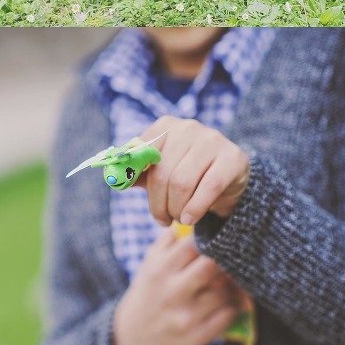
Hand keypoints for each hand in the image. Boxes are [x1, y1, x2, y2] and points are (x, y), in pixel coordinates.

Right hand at [113, 229, 239, 344]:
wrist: (134, 335)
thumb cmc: (151, 288)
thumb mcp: (152, 261)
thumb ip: (171, 238)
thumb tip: (196, 213)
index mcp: (161, 269)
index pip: (194, 245)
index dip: (213, 238)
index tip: (223, 235)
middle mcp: (171, 293)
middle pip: (210, 267)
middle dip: (224, 260)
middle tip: (232, 257)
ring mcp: (184, 318)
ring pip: (223, 293)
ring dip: (233, 284)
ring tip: (233, 278)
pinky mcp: (196, 337)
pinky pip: (227, 317)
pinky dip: (235, 306)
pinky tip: (234, 300)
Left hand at [135, 116, 249, 225]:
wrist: (228, 180)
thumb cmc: (186, 174)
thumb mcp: (159, 172)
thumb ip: (135, 172)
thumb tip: (112, 177)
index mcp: (167, 126)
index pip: (142, 155)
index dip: (140, 181)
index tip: (146, 197)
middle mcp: (190, 127)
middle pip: (163, 174)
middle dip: (159, 204)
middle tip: (163, 218)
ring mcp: (214, 140)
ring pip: (183, 183)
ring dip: (177, 209)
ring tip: (179, 217)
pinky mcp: (233, 158)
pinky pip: (208, 189)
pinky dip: (195, 209)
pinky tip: (191, 218)